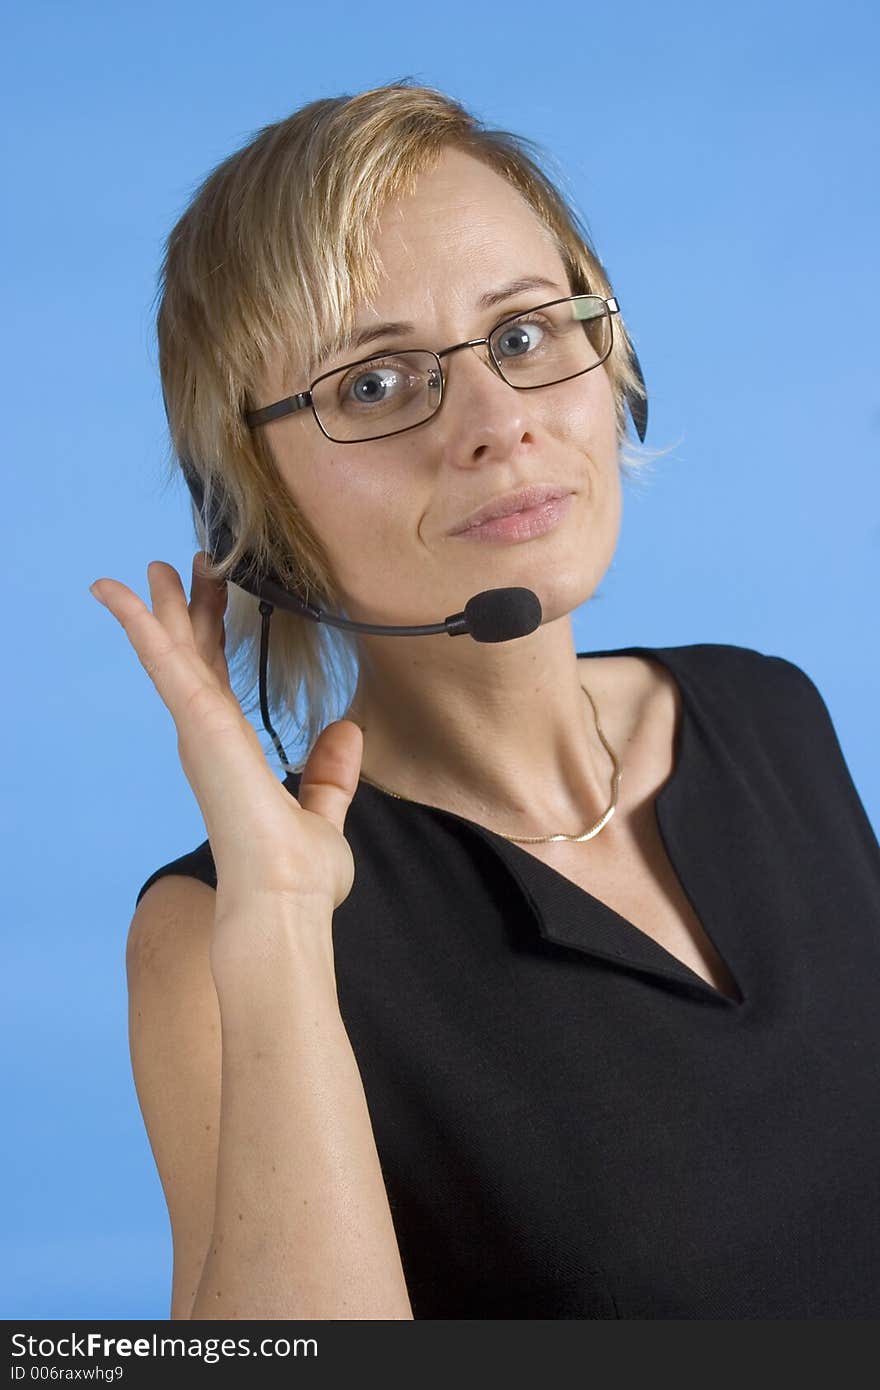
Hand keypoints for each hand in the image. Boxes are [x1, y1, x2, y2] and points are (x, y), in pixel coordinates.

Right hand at [90, 555, 362, 927]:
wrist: (285, 904)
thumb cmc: (298, 878)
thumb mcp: (324, 813)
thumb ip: (329, 774)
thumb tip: (346, 731)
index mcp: (233, 753)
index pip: (218, 681)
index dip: (212, 636)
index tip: (214, 594)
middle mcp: (208, 739)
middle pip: (193, 657)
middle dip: (186, 608)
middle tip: (182, 562)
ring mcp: (199, 731)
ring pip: (174, 652)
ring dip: (158, 608)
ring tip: (149, 566)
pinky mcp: (198, 726)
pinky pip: (165, 664)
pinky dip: (140, 627)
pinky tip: (119, 594)